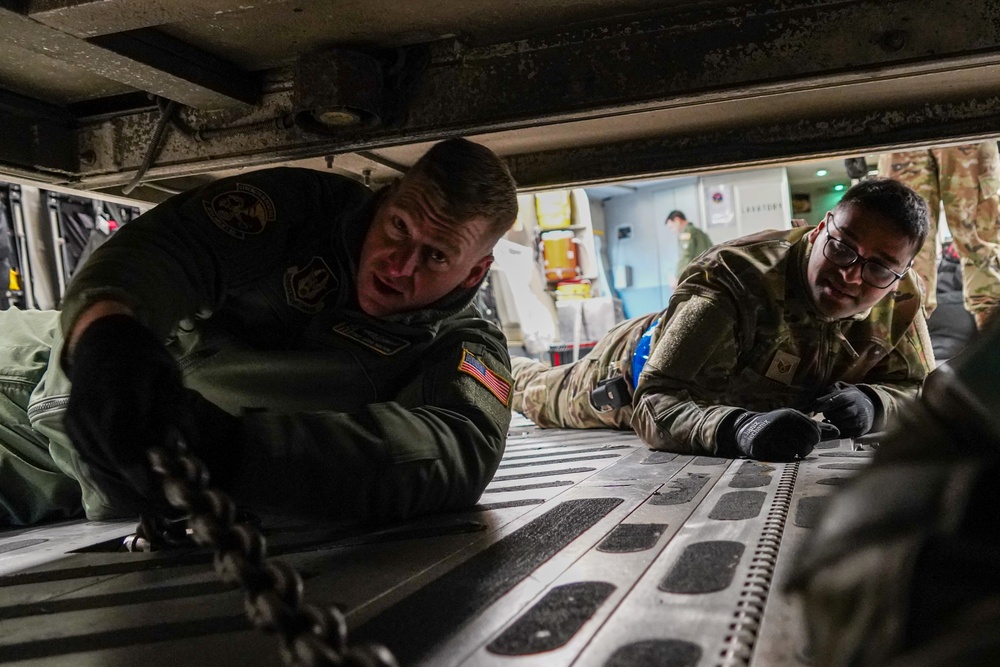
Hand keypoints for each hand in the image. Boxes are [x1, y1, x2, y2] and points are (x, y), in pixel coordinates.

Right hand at [64, 315, 237, 508]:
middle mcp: (89, 411)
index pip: (123, 442)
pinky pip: (90, 456)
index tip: (158, 491)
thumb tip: (187, 446)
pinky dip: (111, 468)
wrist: (100, 338)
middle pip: (110, 459)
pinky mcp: (69, 426)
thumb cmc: (142, 356)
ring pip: (98, 462)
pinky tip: (132, 475)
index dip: (138, 471)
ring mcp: (74, 420)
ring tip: (153, 491)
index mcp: (117, 394)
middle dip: (137, 483)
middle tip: (165, 500)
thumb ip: (176, 410)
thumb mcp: (168, 374)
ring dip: (125, 479)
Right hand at [725, 408, 839, 460]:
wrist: (745, 430)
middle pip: (808, 444)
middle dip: (805, 449)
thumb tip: (839, 431)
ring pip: (797, 452)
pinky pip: (784, 457)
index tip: (805, 439)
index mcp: (791, 414)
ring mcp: (771, 433)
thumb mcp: (795, 424)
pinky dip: (784, 458)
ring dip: (795, 455)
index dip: (814, 440)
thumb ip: (817, 428)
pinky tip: (778, 452)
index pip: (815, 432)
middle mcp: (781, 421)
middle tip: (795, 446)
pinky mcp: (763, 445)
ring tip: (787, 449)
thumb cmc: (776, 428)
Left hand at [813, 382, 875, 437]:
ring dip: (832, 423)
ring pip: (840, 425)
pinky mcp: (860, 431)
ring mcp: (860, 421)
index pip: (839, 398)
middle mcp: (858, 408)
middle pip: (839, 414)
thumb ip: (831, 389)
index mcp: (853, 395)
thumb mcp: (843, 388)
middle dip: (828, 414)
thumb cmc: (850, 397)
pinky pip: (843, 433)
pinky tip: (835, 424)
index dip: (826, 402)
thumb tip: (820, 398)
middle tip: (825, 412)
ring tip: (830, 418)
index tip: (814, 406)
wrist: (869, 408)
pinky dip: (836, 430)